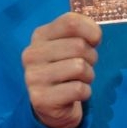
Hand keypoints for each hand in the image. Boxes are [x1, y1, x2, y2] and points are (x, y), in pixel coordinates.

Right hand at [22, 12, 100, 127]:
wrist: (51, 106)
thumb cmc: (65, 68)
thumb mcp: (69, 45)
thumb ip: (80, 33)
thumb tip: (94, 35)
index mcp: (40, 35)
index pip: (71, 22)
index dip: (91, 30)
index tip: (94, 41)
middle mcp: (32, 54)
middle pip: (78, 46)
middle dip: (91, 57)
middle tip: (85, 66)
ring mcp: (33, 77)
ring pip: (79, 67)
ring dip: (88, 76)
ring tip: (79, 80)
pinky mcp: (41, 99)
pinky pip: (78, 89)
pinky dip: (85, 92)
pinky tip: (75, 94)